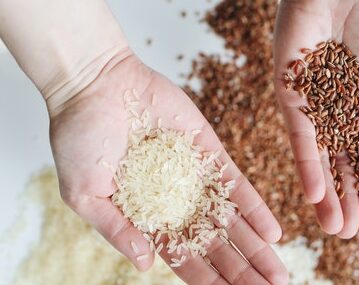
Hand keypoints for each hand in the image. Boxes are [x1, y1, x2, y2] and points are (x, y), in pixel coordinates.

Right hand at [49, 49, 287, 284]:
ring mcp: (194, 175)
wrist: (96, 84)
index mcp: (146, 215)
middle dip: (240, 271)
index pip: (182, 256)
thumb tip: (145, 265)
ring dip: (255, 247)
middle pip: (214, 244)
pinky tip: (273, 233)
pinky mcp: (208, 150)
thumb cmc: (79, 137)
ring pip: (231, 219)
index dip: (207, 280)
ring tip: (278, 275)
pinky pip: (236, 183)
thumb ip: (115, 229)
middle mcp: (175, 199)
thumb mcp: (84, 193)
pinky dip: (254, 207)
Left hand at [274, 0, 358, 237]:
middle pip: (340, 165)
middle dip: (347, 199)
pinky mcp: (290, 97)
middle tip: (349, 235)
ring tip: (334, 227)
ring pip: (319, 158)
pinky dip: (308, 164)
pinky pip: (299, 136)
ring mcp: (311, 107)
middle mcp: (335, 113)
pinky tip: (314, 195)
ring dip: (326, 194)